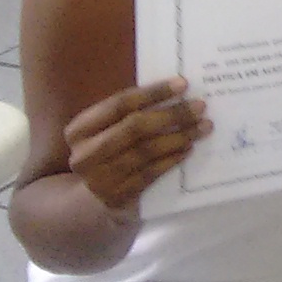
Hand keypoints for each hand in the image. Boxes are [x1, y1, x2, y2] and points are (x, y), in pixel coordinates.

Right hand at [61, 76, 208, 213]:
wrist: (92, 197)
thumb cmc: (107, 150)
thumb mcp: (106, 130)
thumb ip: (129, 112)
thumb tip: (175, 90)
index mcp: (79, 130)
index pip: (119, 104)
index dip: (153, 93)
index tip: (183, 84)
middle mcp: (85, 155)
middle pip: (134, 127)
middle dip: (171, 115)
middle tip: (200, 107)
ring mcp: (100, 179)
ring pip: (146, 151)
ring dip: (179, 137)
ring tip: (202, 127)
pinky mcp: (118, 197)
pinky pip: (151, 173)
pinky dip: (172, 159)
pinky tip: (188, 149)